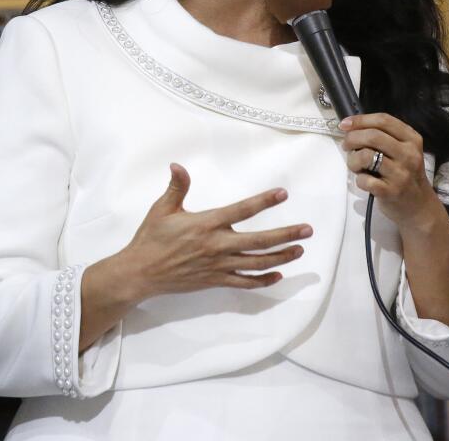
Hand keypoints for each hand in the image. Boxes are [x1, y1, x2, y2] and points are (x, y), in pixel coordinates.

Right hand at [114, 163, 311, 303]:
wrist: (140, 272)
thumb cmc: (151, 238)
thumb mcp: (162, 209)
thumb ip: (176, 187)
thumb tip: (178, 165)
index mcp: (206, 224)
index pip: (241, 210)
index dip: (263, 201)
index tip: (282, 194)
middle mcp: (216, 245)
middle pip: (259, 241)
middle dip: (286, 235)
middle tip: (307, 230)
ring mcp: (218, 266)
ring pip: (257, 263)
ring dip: (281, 257)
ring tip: (299, 250)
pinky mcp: (215, 280)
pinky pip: (245, 282)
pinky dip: (263, 280)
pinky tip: (277, 275)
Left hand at [339, 113, 445, 233]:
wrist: (418, 207)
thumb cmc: (405, 175)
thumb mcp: (403, 151)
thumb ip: (384, 137)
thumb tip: (352, 127)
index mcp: (412, 139)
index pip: (383, 120)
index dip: (360, 120)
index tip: (345, 124)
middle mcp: (409, 154)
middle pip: (373, 135)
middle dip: (352, 138)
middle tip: (346, 146)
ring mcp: (401, 174)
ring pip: (366, 155)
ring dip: (353, 160)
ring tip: (355, 166)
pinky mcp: (391, 191)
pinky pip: (365, 180)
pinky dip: (359, 179)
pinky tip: (364, 181)